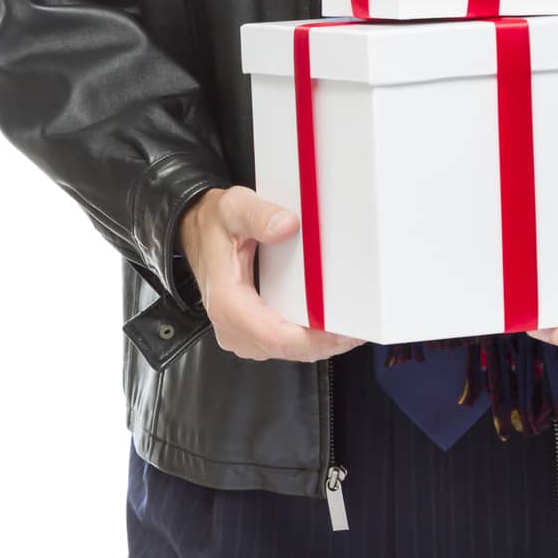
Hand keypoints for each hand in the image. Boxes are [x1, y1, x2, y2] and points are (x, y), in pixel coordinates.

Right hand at [179, 186, 366, 362]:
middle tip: (361, 329)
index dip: (313, 339)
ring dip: (320, 343)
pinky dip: (309, 338)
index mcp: (228, 303)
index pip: (275, 336)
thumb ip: (259, 215)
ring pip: (288, 350)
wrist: (196, 231)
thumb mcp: (234, 207)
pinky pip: (284, 343)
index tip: (344, 331)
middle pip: (287, 348)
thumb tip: (286, 225)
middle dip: (325, 343)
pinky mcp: (251, 330)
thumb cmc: (215, 223)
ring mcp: (242, 333)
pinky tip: (331, 325)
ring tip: (353, 326)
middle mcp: (233, 327)